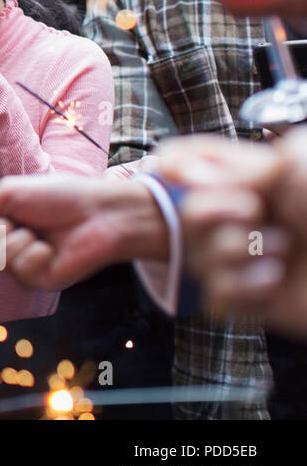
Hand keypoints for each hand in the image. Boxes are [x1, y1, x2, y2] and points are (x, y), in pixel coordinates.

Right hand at [0, 173, 168, 289]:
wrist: (100, 212)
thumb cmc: (57, 197)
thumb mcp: (8, 196)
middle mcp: (3, 246)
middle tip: (17, 219)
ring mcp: (19, 266)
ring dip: (18, 239)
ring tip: (41, 232)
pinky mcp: (37, 281)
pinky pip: (19, 268)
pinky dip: (35, 253)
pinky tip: (52, 248)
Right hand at [171, 130, 306, 336]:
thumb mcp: (294, 165)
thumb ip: (239, 165)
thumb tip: (187, 174)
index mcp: (266, 180)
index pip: (199, 166)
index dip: (177, 166)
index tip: (171, 166)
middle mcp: (257, 219)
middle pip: (186, 215)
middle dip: (206, 213)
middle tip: (249, 212)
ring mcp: (258, 259)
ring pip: (198, 258)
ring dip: (231, 251)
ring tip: (279, 251)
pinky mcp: (262, 301)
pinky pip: (217, 299)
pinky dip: (237, 288)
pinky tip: (272, 280)